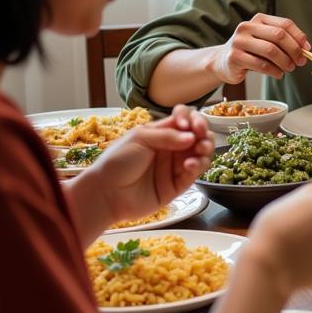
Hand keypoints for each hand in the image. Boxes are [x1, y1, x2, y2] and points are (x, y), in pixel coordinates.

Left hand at [81, 106, 214, 223]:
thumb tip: (192, 136)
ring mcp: (175, 166)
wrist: (106, 194)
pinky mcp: (178, 185)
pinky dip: (198, 166)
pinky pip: (196, 173)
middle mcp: (171, 148)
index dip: (192, 119)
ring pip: (201, 153)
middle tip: (201, 137)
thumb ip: (167, 135)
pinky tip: (189, 165)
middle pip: (198, 135)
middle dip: (204, 133)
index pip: (184, 119)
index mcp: (161, 133)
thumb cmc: (116, 162)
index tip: (189, 125)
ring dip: (205, 149)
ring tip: (199, 151)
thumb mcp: (139, 138)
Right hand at [213, 14, 310, 83]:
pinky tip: (279, 74)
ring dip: (285, 62)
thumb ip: (283, 42)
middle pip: (279, 36)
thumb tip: (306, 49)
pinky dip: (275, 71)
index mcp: (259, 19)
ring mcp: (239, 41)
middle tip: (300, 62)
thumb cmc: (250, 52)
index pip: (284, 24)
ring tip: (289, 69)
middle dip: (294, 50)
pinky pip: (261, 65)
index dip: (299, 36)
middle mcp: (247, 27)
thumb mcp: (266, 42)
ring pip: (271, 50)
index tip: (307, 49)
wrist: (222, 62)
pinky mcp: (234, 57)